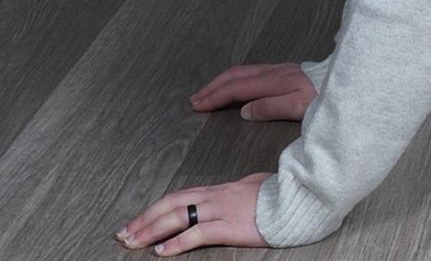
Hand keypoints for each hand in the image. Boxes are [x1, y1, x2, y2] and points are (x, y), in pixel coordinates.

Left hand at [114, 172, 268, 252]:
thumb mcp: (256, 186)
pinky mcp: (229, 226)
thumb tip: (240, 188)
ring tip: (133, 242)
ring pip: (178, 216)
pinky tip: (161, 252)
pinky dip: (175, 243)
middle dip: (144, 219)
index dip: (156, 209)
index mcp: (220, 189)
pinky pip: (197, 233)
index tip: (137, 221)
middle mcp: (216, 197)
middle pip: (172, 203)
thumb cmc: (281, 194)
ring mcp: (221, 210)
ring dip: (151, 230)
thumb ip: (242, 188)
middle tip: (123, 233)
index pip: (180, 197)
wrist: (298, 197)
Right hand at [189, 60, 317, 122]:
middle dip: (214, 86)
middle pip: (237, 75)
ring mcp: (281, 70)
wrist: (348, 81)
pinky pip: (254, 72)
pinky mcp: (287, 71)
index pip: (237, 88)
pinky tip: (237, 85)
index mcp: (274, 81)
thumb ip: (271, 108)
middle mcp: (275, 72)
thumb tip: (244, 111)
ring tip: (209, 92)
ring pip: (244, 71)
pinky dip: (237, 78)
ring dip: (224, 81)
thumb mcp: (298, 107)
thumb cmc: (324, 97)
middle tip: (195, 99)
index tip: (197, 106)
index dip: (215, 96)